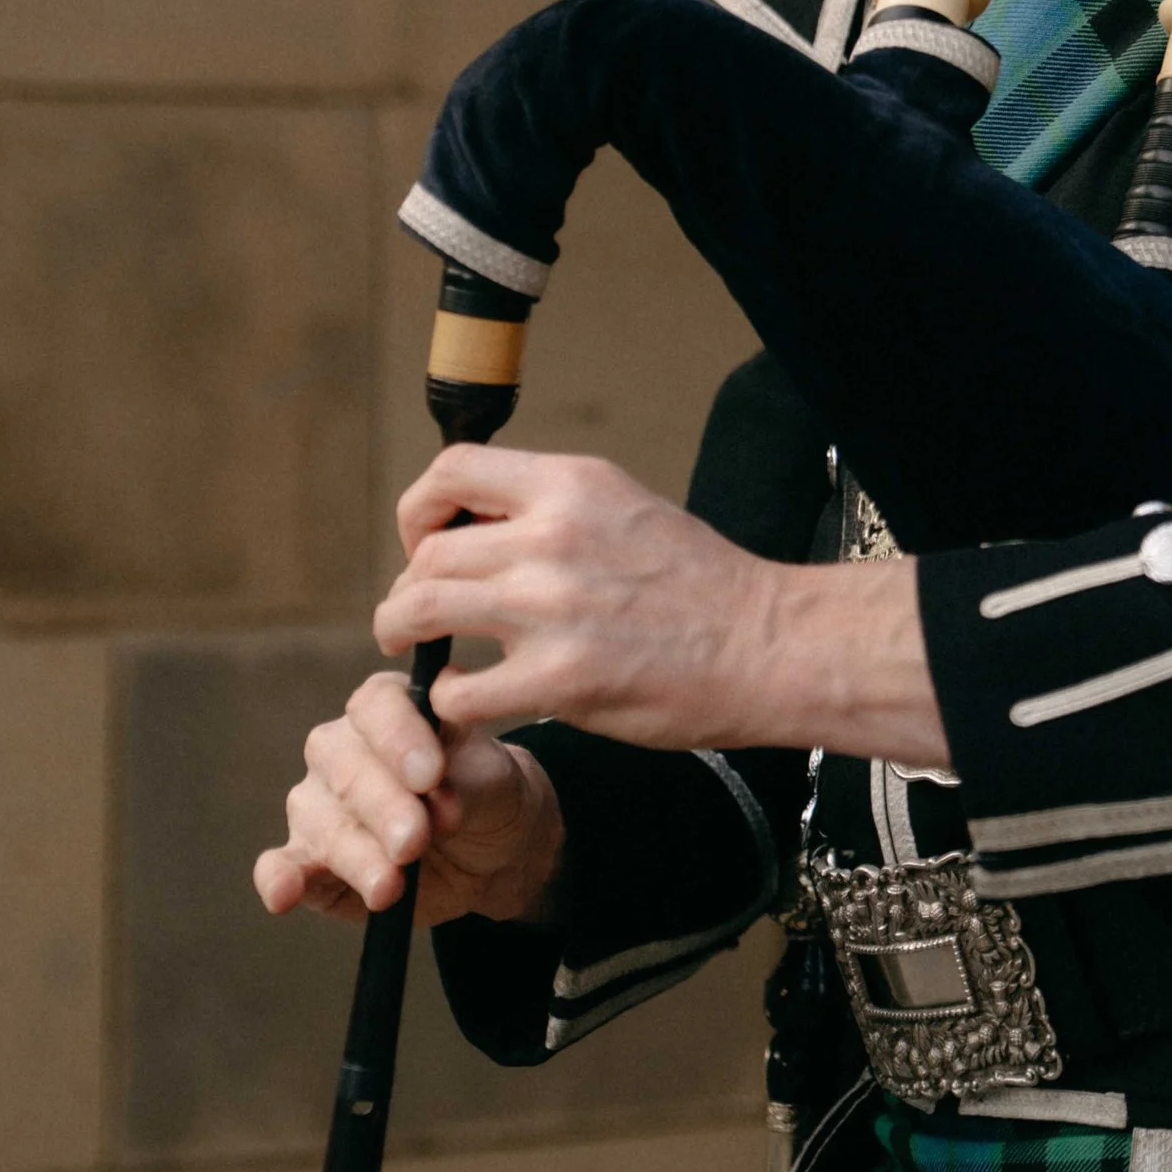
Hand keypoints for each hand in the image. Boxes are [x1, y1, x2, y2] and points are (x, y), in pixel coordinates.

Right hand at [253, 671, 564, 924]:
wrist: (489, 850)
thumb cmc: (488, 795)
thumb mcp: (495, 781)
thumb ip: (467, 781)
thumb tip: (436, 798)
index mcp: (388, 707)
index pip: (378, 707)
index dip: (400, 739)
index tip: (431, 776)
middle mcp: (340, 747)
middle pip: (345, 768)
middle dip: (382, 808)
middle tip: (415, 841)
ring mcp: (317, 803)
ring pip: (318, 821)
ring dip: (354, 856)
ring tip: (391, 887)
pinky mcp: (307, 858)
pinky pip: (279, 864)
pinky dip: (277, 879)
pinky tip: (282, 895)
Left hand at [369, 446, 952, 771]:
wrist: (768, 645)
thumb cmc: (705, 587)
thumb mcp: (629, 508)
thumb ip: (557, 509)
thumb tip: (483, 524)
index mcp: (573, 486)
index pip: (452, 470)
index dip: (421, 509)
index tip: (429, 542)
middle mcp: (553, 536)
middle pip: (427, 551)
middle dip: (408, 585)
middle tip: (419, 614)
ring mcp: (552, 608)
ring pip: (420, 608)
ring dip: (403, 632)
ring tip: (414, 649)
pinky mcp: (559, 679)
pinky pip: (457, 688)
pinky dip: (448, 699)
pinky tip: (468, 702)